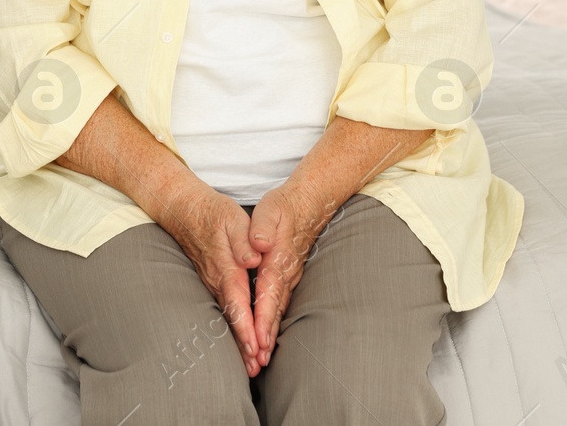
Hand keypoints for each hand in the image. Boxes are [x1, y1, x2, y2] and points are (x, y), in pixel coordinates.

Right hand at [154, 177, 264, 375]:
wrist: (184, 209)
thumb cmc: (213, 212)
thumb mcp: (232, 218)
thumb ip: (243, 240)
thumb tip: (253, 258)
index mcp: (227, 267)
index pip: (239, 303)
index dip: (247, 326)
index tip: (255, 347)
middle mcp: (217, 281)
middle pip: (232, 319)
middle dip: (243, 345)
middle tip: (256, 369)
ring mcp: (212, 284)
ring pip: (228, 318)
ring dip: (239, 342)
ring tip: (251, 367)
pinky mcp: (212, 282)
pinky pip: (224, 311)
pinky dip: (233, 330)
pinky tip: (240, 344)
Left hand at [247, 183, 340, 367]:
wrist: (309, 203)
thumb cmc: (285, 206)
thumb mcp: (270, 209)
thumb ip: (262, 226)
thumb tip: (257, 243)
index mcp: (278, 260)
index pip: (268, 294)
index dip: (262, 319)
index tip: (257, 340)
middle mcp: (286, 274)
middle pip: (274, 311)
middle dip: (266, 338)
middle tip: (256, 363)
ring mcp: (289, 277)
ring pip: (278, 311)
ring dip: (269, 336)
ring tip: (260, 360)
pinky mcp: (288, 278)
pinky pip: (279, 305)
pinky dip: (273, 324)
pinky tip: (267, 338)